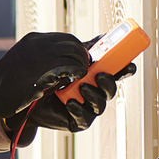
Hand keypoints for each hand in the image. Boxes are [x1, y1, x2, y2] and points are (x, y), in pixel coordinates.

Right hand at [0, 32, 90, 123]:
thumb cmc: (4, 85)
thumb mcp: (21, 63)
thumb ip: (39, 58)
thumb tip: (58, 64)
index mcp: (32, 40)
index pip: (64, 37)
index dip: (75, 48)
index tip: (80, 59)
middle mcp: (38, 42)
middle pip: (72, 42)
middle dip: (82, 54)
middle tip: (84, 67)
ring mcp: (42, 53)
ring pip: (75, 51)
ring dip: (82, 63)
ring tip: (79, 75)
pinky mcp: (46, 67)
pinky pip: (73, 65)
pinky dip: (78, 71)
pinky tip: (75, 79)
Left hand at [7, 61, 135, 137]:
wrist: (28, 96)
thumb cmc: (49, 77)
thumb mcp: (68, 60)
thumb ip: (86, 50)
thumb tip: (104, 36)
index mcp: (95, 78)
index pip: (115, 74)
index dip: (124, 70)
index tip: (130, 66)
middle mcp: (95, 93)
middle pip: (110, 90)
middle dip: (109, 83)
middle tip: (100, 75)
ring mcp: (88, 109)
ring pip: (100, 104)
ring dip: (93, 95)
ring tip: (82, 87)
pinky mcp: (78, 121)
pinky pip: (85, 118)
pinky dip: (79, 109)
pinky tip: (70, 103)